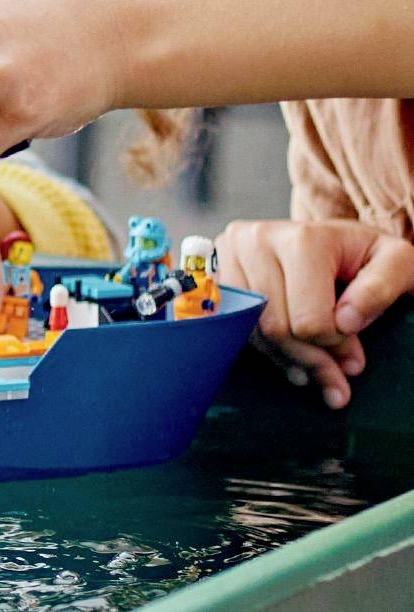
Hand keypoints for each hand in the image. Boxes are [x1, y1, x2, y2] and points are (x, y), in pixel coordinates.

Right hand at [218, 218, 413, 408]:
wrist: (333, 238)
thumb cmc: (365, 256)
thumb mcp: (396, 265)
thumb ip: (380, 290)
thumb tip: (346, 320)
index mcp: (302, 238)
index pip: (309, 321)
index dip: (337, 349)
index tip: (355, 358)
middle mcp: (257, 237)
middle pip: (276, 327)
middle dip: (311, 360)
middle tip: (337, 374)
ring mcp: (230, 248)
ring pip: (250, 328)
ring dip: (286, 356)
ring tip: (313, 363)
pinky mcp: (216, 263)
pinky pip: (232, 321)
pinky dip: (261, 344)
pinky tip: (286, 351)